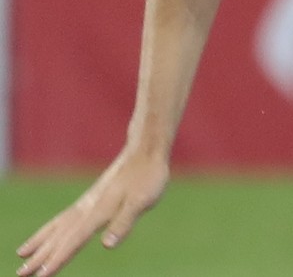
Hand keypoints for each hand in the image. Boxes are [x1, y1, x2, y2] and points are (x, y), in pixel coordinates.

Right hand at [17, 150, 169, 275]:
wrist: (145, 150)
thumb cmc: (148, 177)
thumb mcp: (142, 201)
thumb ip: (123, 222)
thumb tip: (107, 245)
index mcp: (98, 211)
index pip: (74, 241)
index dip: (58, 259)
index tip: (41, 276)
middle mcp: (87, 208)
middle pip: (59, 237)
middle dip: (40, 256)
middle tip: (20, 275)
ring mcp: (86, 203)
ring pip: (57, 227)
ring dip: (39, 243)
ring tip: (21, 256)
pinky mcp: (89, 200)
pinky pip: (63, 219)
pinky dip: (49, 230)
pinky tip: (45, 236)